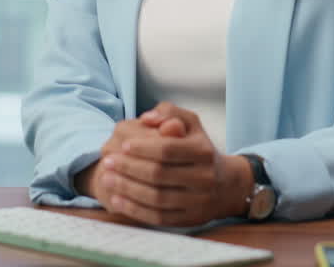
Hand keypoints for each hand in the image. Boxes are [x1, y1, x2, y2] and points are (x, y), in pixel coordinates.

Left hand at [93, 102, 252, 226]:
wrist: (226, 185)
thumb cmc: (199, 147)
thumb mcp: (190, 124)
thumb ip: (169, 113)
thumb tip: (147, 118)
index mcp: (204, 152)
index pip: (168, 149)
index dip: (143, 147)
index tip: (123, 144)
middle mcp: (204, 178)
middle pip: (159, 175)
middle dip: (129, 168)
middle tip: (108, 161)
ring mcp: (198, 202)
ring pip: (156, 198)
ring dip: (127, 189)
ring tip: (107, 178)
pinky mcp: (189, 220)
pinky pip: (158, 217)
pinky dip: (134, 210)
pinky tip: (117, 199)